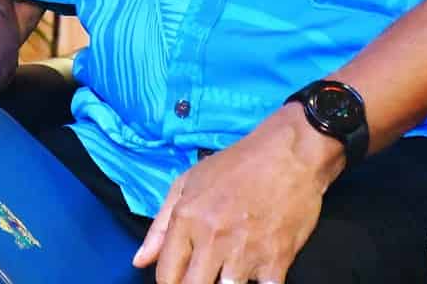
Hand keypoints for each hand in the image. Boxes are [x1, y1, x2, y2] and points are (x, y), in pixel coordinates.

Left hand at [132, 103, 345, 282]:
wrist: (287, 155)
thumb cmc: (235, 166)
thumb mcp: (188, 182)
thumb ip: (161, 225)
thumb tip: (139, 261)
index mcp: (187, 218)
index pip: (166, 275)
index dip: (169, 283)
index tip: (179, 278)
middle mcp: (212, 239)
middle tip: (202, 275)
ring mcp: (245, 254)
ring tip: (226, 270)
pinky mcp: (276, 263)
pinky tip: (254, 272)